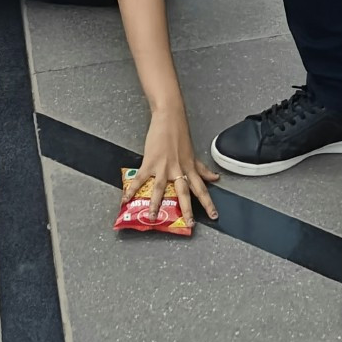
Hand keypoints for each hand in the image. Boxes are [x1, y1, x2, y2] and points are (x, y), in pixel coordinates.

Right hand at [125, 109, 218, 225]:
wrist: (169, 117)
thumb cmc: (179, 135)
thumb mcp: (192, 153)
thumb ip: (202, 168)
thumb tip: (215, 178)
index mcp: (189, 168)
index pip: (201, 188)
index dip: (208, 203)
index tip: (214, 216)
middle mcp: (178, 169)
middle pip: (184, 192)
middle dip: (187, 209)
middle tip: (190, 224)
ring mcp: (163, 166)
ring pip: (160, 189)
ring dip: (156, 204)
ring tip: (153, 218)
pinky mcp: (149, 162)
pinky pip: (140, 179)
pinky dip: (132, 189)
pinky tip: (126, 199)